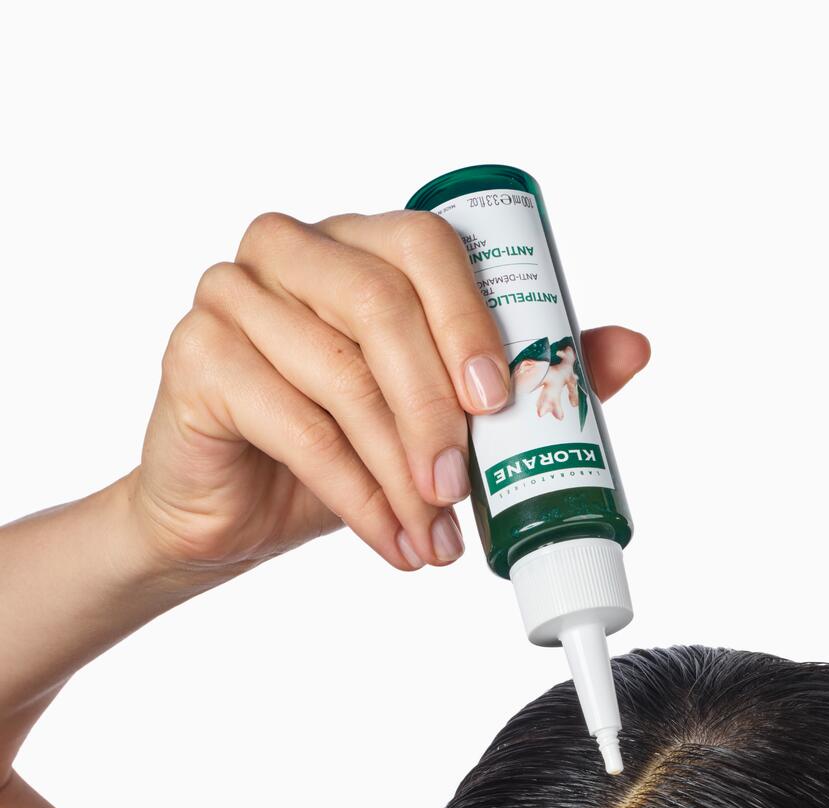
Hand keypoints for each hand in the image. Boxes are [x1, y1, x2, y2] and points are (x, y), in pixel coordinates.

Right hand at [132, 210, 651, 576]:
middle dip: (436, 409)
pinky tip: (391, 541)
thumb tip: (631, 350)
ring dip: (401, 470)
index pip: (424, 247)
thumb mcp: (436, 418)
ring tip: (436, 540)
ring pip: (340, 373)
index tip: (499, 401)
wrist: (234, 514)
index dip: (469, 318)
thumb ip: (524, 376)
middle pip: (379, 303)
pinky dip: (355, 494)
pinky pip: (293, 424)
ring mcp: (232, 295)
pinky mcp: (196, 357)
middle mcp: (290, 251)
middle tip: (463, 490)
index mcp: (357, 244)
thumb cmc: (338, 451)